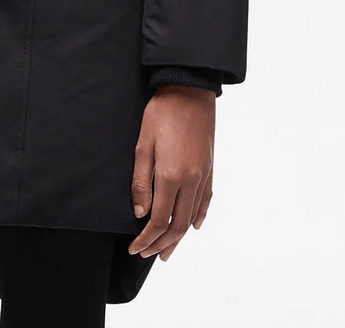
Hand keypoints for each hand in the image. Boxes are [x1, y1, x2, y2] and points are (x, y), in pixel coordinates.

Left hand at [128, 85, 214, 261]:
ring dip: (178, 237)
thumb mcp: (143, 144)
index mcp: (171, 176)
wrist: (190, 90)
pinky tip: (192, 226)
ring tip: (167, 251)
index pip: (159, 220)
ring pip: (192, 217)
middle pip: (177, 226)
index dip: (146, 239)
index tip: (134, 247)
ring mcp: (203, 176)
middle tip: (146, 254)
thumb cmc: (161, 113)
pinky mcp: (210, 168)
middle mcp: (191, 181)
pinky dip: (198, 217)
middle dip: (161, 244)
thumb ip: (140, 181)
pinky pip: (205, 200)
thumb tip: (139, 213)